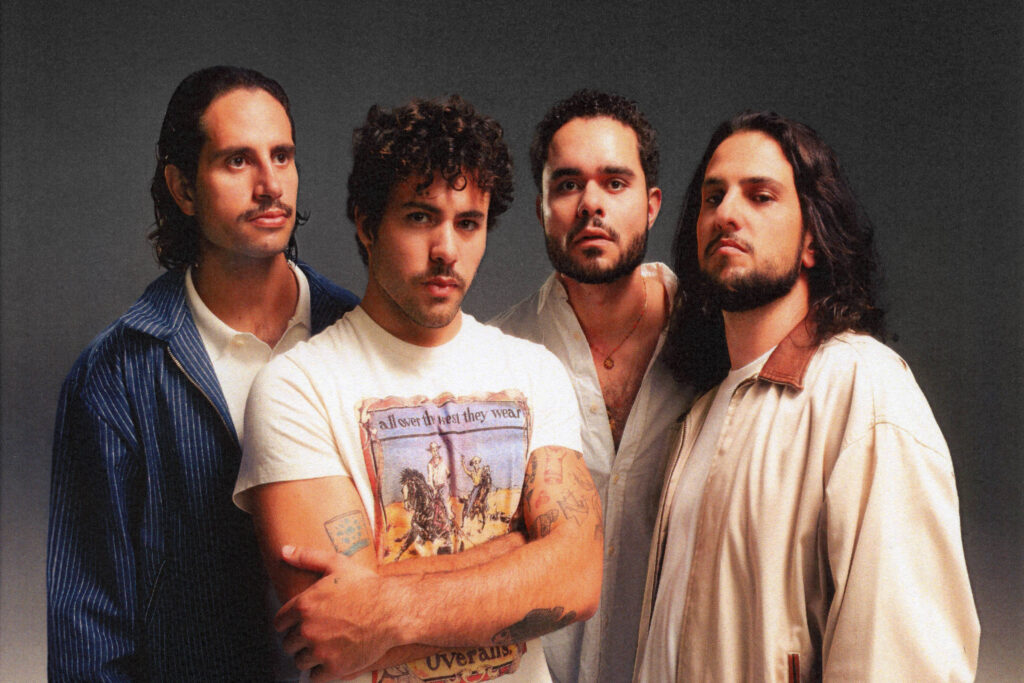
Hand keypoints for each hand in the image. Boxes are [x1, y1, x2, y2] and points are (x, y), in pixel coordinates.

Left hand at [275, 545, 396, 680]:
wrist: (393, 609)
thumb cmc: (367, 585)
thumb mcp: (337, 564)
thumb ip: (307, 557)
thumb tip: (283, 550)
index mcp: (303, 605)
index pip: (279, 623)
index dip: (288, 623)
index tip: (299, 624)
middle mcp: (307, 630)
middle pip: (288, 644)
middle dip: (299, 640)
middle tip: (316, 635)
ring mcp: (320, 651)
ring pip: (300, 662)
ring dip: (308, 657)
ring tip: (323, 649)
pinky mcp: (334, 668)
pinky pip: (314, 677)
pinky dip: (320, 672)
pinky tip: (330, 661)